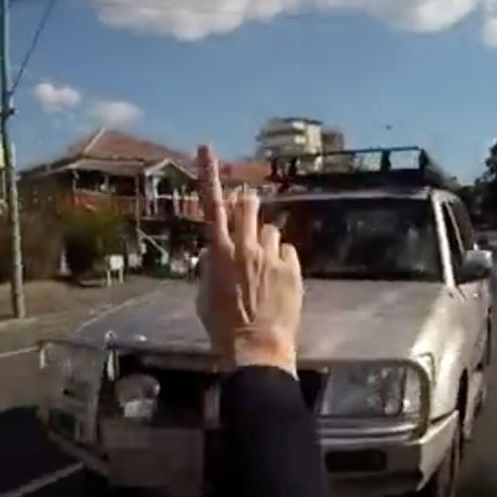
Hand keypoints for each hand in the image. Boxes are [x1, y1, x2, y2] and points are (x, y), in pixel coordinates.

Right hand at [195, 145, 301, 376]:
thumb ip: (208, 267)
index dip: (209, 173)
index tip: (206, 149)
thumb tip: (213, 253)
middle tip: (247, 209)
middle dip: (247, 203)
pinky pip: (287, 251)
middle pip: (248, 205)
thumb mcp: (203, 294)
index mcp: (218, 252)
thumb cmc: (221, 325)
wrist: (255, 348)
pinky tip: (276, 279)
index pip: (212, 204)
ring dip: (265, 240)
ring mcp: (272, 257)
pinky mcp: (292, 269)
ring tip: (261, 266)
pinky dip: (281, 259)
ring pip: (271, 230)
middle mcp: (245, 248)